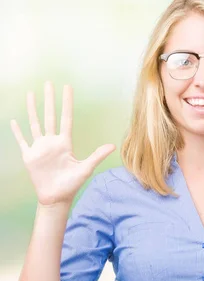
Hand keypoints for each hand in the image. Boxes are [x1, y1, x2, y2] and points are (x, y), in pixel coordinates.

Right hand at [10, 82, 114, 206]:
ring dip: (32, 109)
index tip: (67, 88)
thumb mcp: (86, 168)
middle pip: (49, 116)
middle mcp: (52, 142)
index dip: (66, 103)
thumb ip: (97, 155)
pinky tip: (14, 120)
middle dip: (49, 100)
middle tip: (48, 83)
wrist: (56, 197)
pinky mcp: (29, 156)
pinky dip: (17, 131)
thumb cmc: (72, 184)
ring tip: (31, 94)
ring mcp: (40, 148)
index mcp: (65, 143)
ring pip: (34, 124)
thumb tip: (113, 146)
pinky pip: (22, 141)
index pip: (66, 118)